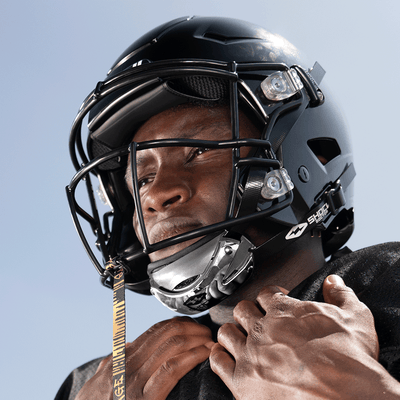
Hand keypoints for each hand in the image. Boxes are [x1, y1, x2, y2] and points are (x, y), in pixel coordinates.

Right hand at [76, 317, 213, 399]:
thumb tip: (126, 344)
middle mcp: (129, 363)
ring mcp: (136, 379)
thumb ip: (113, 361)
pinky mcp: (145, 398)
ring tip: (209, 342)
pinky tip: (203, 354)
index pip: (154, 331)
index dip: (177, 324)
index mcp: (122, 358)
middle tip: (205, 332)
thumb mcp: (99, 380)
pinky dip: (192, 356)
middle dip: (191, 328)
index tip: (192, 325)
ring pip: (172, 345)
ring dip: (196, 339)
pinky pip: (172, 368)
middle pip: (166, 333)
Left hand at [210, 275, 399, 398]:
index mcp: (283, 310)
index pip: (265, 294)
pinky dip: (219, 357)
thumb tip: (334, 282)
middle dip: (248, 313)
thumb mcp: (355, 318)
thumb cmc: (350, 360)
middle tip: (257, 322)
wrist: (347, 398)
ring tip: (239, 338)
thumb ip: (340, 295)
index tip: (274, 304)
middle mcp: (262, 329)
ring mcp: (250, 354)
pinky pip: (218, 361)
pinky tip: (225, 357)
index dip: (270, 297)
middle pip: (242, 310)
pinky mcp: (242, 381)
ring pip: (226, 333)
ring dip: (232, 333)